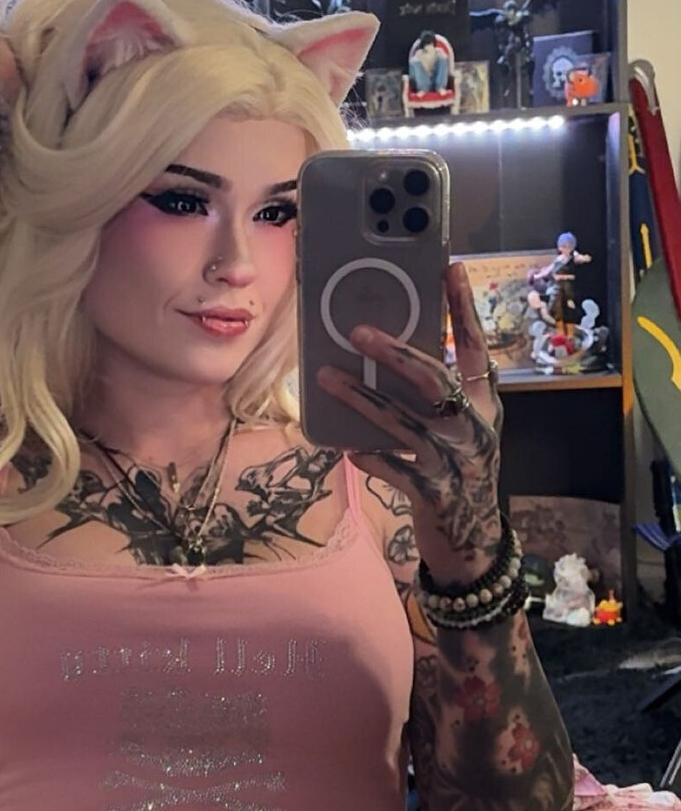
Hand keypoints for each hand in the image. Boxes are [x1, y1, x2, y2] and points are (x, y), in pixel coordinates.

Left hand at [316, 261, 503, 584]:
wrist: (472, 543)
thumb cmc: (459, 473)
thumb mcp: (462, 431)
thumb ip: (438, 397)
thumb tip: (387, 351)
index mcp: (484, 406)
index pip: (475, 348)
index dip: (464, 309)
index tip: (452, 268)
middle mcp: (475, 430)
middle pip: (435, 381)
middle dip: (395, 353)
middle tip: (357, 332)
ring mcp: (456, 463)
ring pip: (404, 423)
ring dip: (362, 399)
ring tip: (327, 378)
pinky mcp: (434, 494)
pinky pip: (394, 470)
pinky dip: (370, 458)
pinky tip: (347, 448)